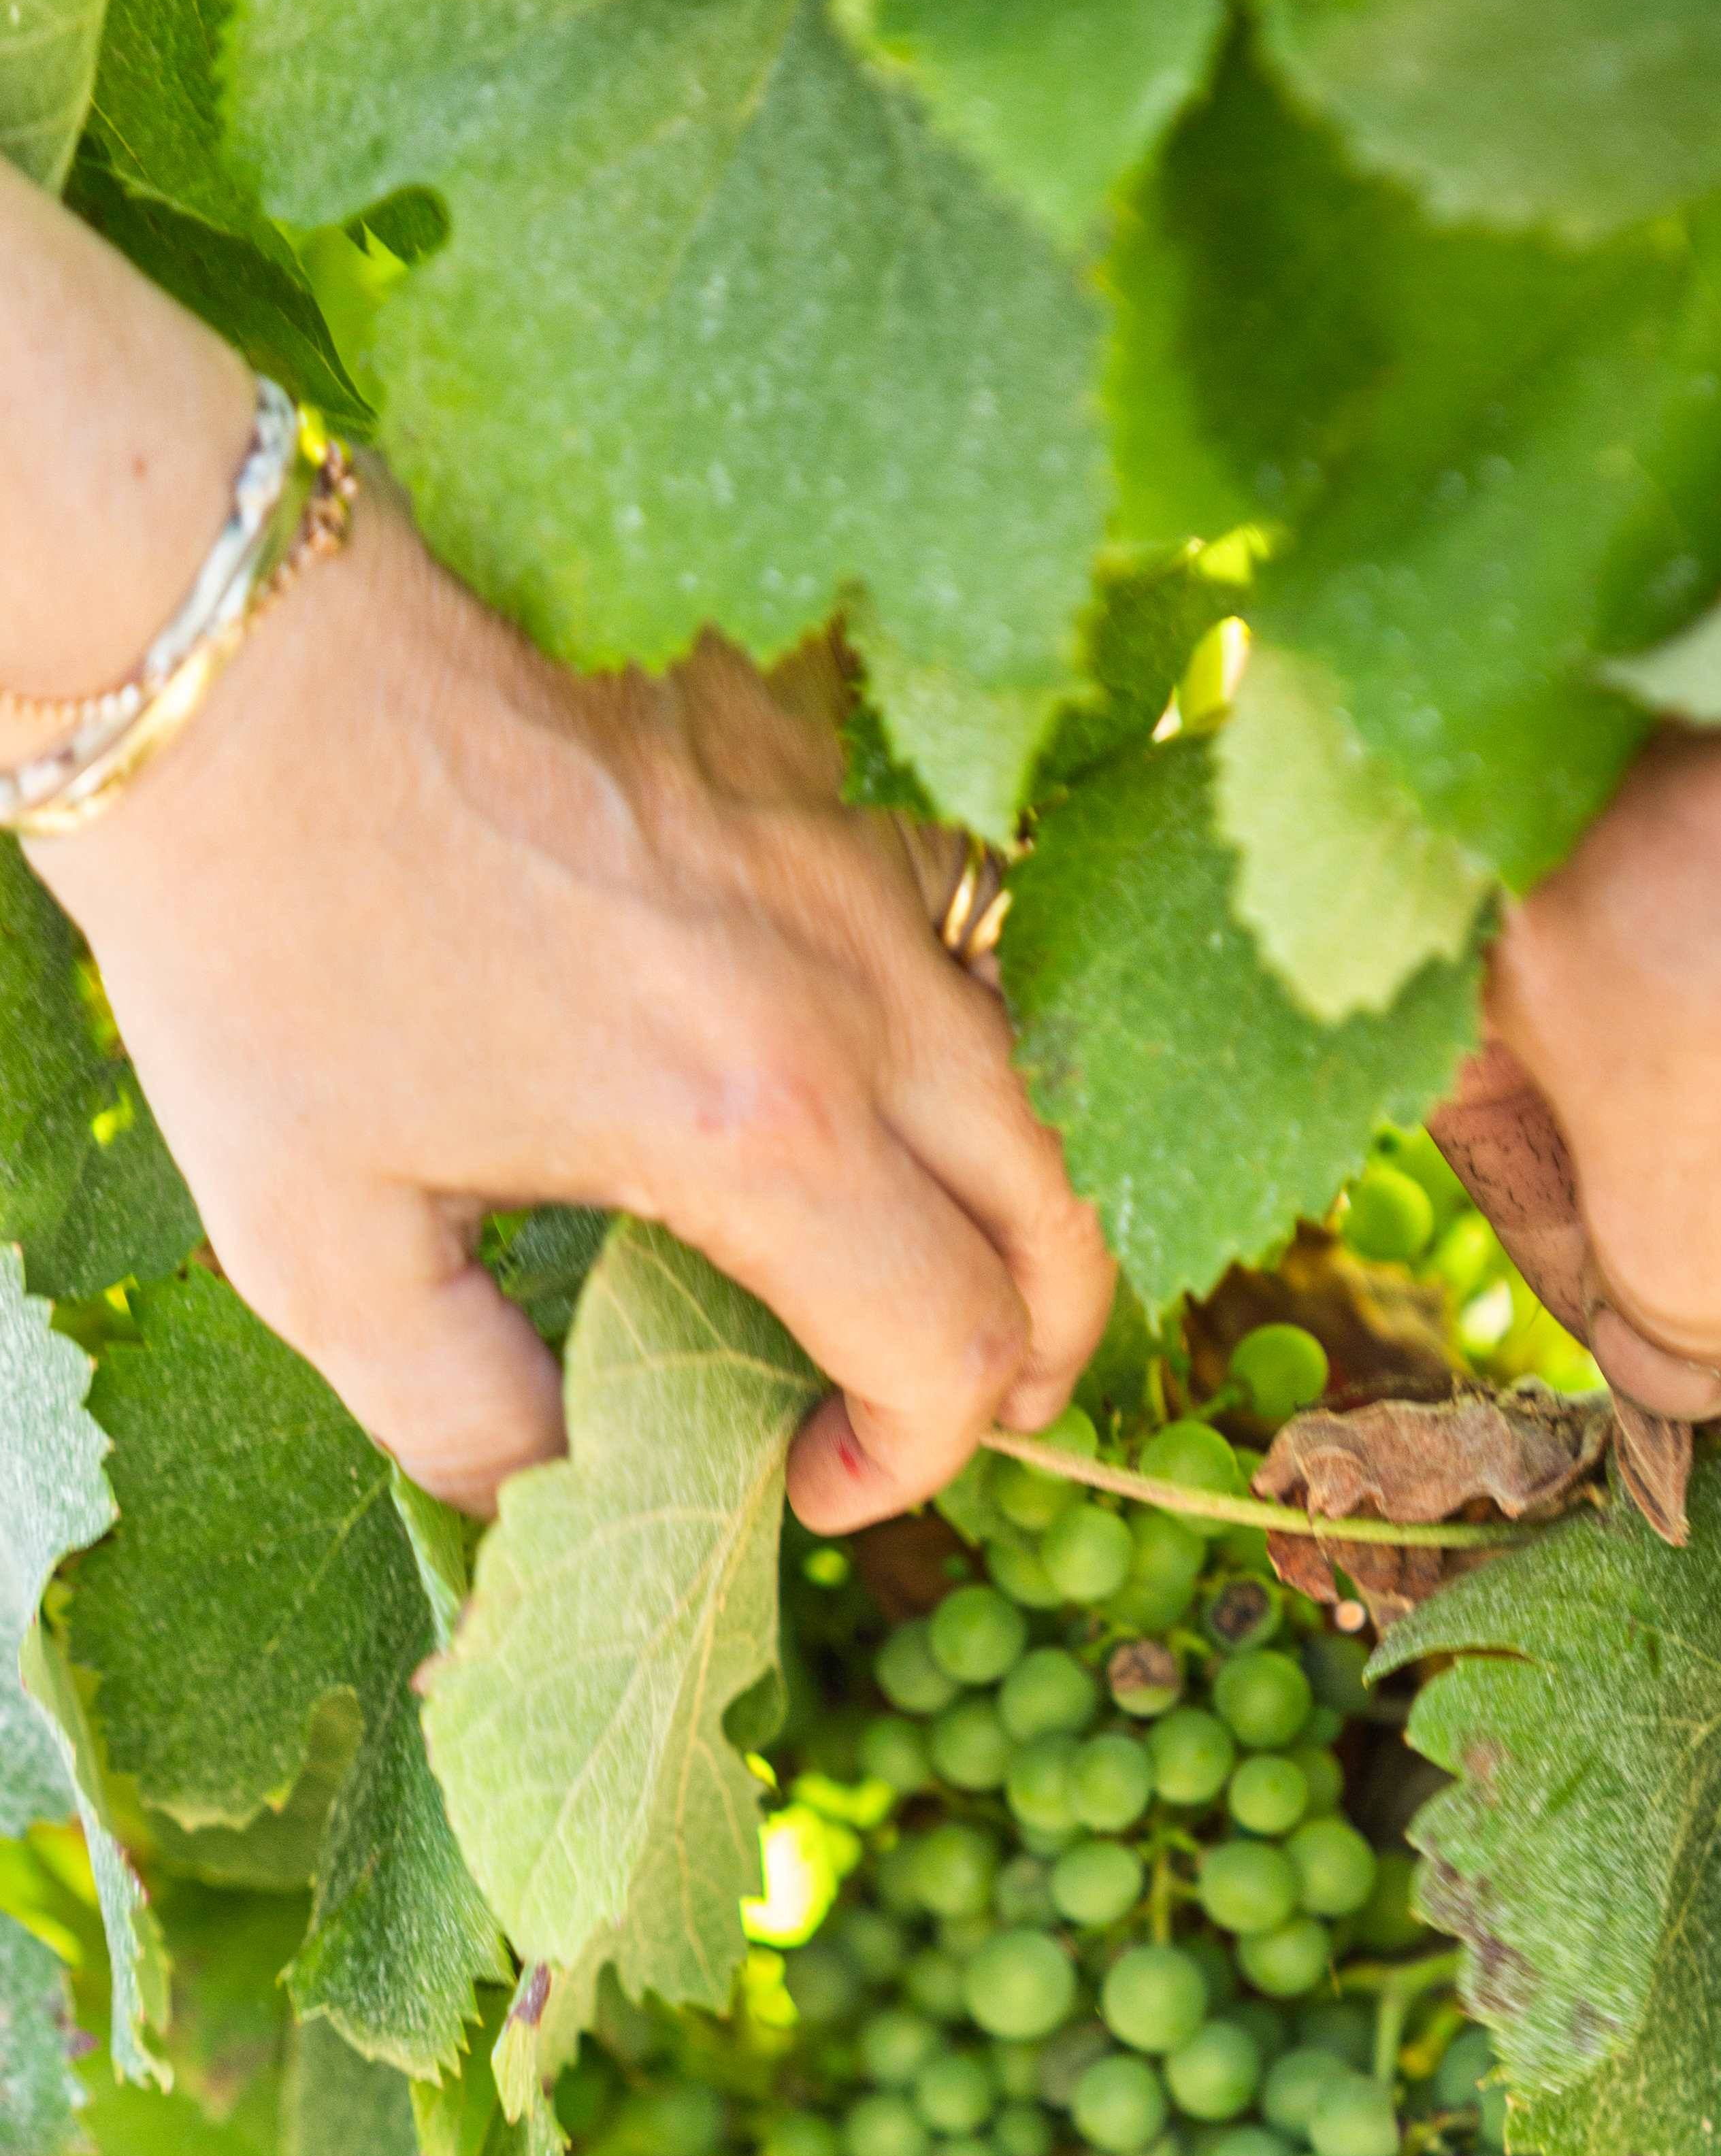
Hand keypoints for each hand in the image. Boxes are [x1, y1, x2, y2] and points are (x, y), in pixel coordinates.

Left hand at [29, 475, 1112, 1520]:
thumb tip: (550, 1498)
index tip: (810, 1481)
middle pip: (1059, 1223)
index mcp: (754, 1129)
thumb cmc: (261, 943)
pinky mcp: (822, 764)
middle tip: (937, 1405)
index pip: (951, 1349)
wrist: (226, 657)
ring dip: (1007, 1201)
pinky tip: (859, 1066)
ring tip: (918, 1259)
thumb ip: (459, 1414)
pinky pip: (958, 921)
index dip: (912, 1462)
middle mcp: (853, 994)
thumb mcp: (319, 1245)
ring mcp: (854, 861)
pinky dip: (950, 1033)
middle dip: (1029, 1357)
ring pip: (1032, 1073)